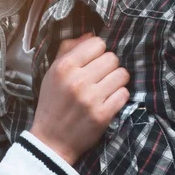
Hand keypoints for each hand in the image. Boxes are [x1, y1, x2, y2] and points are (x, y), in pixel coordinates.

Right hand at [30, 35, 129, 165]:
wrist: (51, 141)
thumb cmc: (52, 104)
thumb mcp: (51, 74)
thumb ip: (67, 50)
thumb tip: (90, 34)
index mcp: (63, 67)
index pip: (97, 44)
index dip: (97, 52)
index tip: (92, 63)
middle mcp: (77, 80)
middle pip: (112, 58)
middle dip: (108, 67)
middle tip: (99, 78)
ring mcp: (91, 98)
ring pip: (122, 74)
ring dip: (116, 81)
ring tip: (105, 89)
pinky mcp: (103, 115)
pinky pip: (124, 94)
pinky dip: (118, 97)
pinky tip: (107, 102)